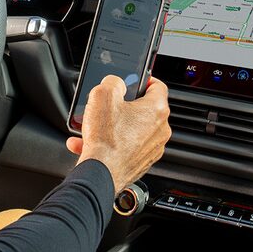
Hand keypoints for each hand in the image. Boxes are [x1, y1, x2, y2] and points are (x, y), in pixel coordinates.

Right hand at [66, 76, 170, 193]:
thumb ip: (112, 81)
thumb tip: (115, 83)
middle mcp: (160, 130)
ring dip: (114, 126)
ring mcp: (152, 148)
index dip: (144, 79)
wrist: (101, 172)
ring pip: (133, 130)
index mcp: (157, 110)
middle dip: (124, 106)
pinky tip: (92, 143)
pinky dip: (112, 143)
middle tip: (108, 105)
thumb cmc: (106, 139)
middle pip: (144, 109)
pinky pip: (127, 147)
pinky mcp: (141, 162)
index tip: (134, 80)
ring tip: (95, 127)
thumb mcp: (103, 95)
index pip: (158, 86)